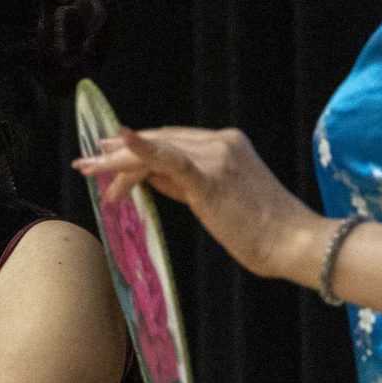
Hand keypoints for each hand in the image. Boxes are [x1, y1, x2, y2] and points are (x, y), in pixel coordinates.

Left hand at [73, 126, 326, 285]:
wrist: (295, 243)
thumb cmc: (262, 231)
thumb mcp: (218, 200)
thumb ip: (185, 184)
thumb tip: (151, 177)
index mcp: (227, 144)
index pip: (171, 140)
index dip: (137, 147)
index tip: (108, 154)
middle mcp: (220, 143)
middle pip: (159, 141)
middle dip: (118, 153)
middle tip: (86, 163)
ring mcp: (216, 157)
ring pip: (155, 150)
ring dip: (117, 162)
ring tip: (89, 172)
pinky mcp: (211, 177)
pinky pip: (170, 158)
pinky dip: (143, 147)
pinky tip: (120, 140)